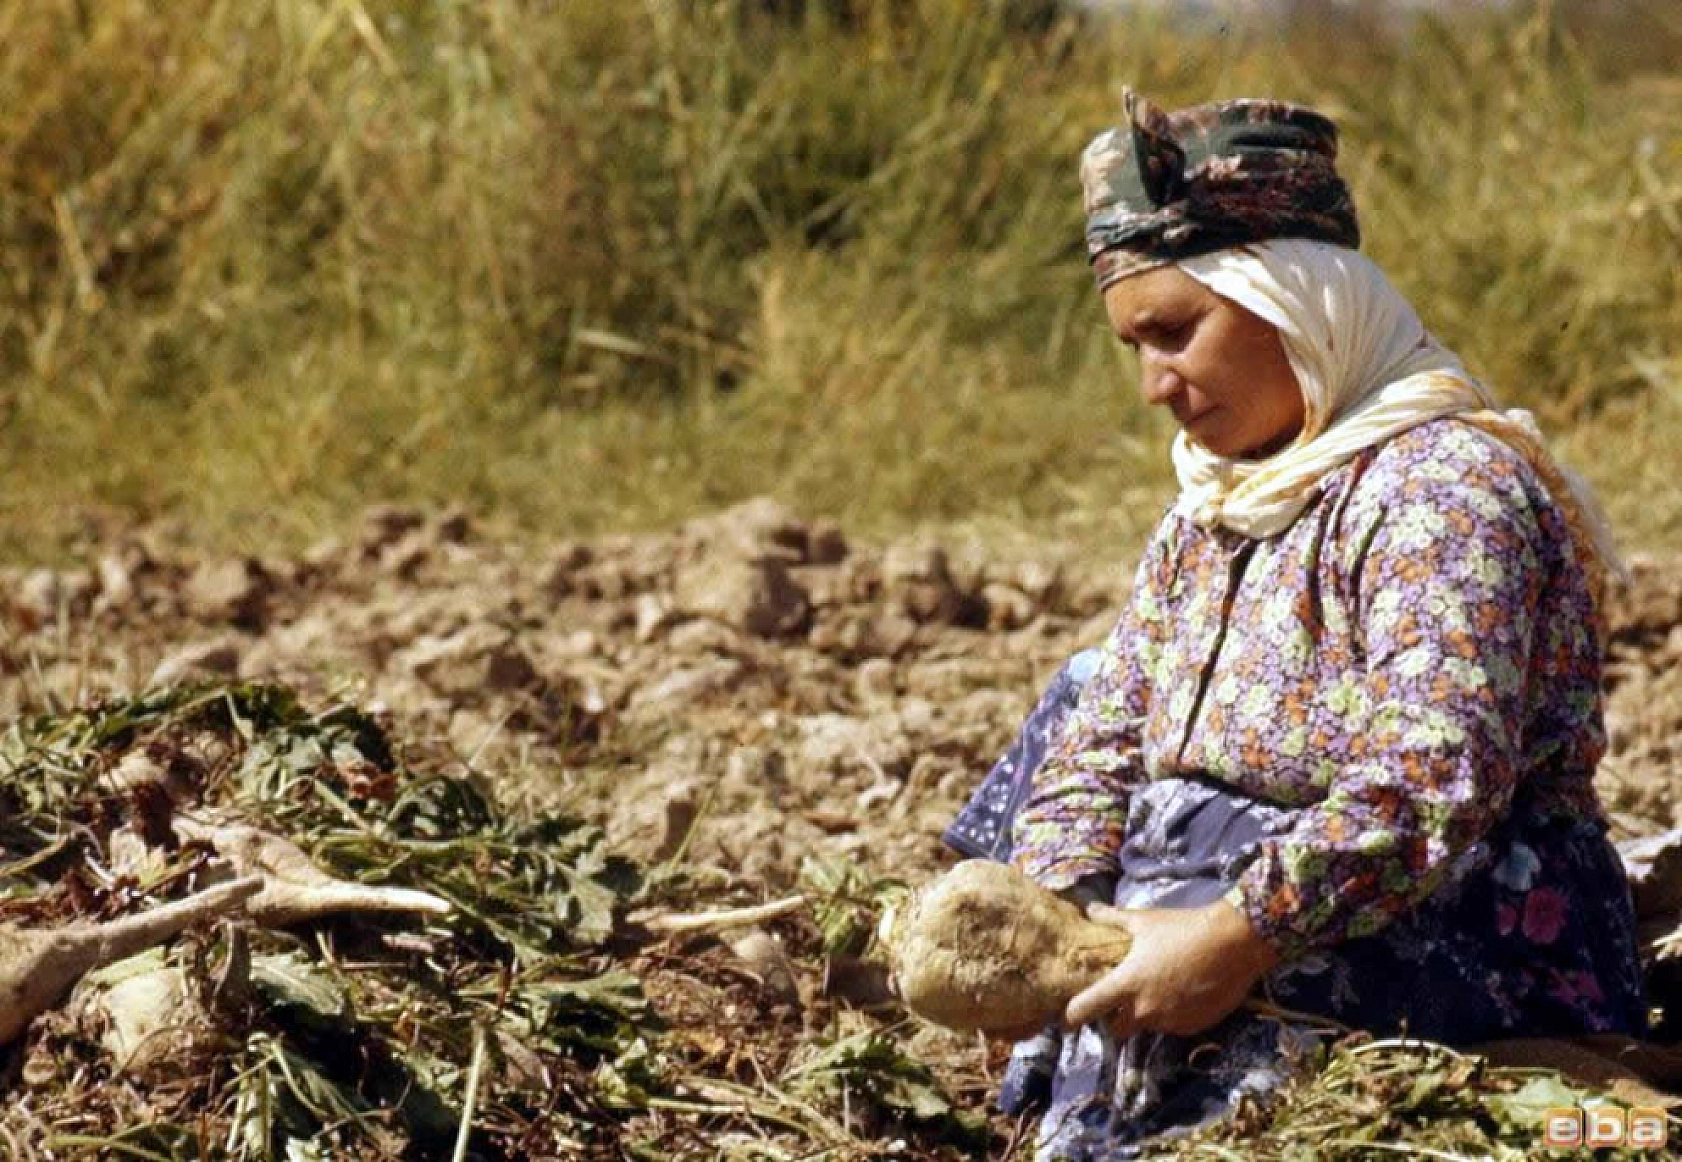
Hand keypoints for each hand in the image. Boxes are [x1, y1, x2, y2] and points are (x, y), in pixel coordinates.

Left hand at [1064, 898, 1279, 1039]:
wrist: (1233, 944)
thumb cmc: (1183, 929)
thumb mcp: (1144, 921)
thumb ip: (1112, 919)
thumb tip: (1089, 909)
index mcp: (1126, 984)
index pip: (1086, 1009)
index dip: (1072, 1015)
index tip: (1067, 1017)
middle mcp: (1144, 1009)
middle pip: (1117, 1029)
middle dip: (1116, 1019)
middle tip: (1122, 1001)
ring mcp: (1169, 1022)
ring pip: (1148, 1026)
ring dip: (1148, 1015)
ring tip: (1159, 990)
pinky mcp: (1192, 1027)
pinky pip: (1174, 1027)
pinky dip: (1172, 1016)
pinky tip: (1182, 994)